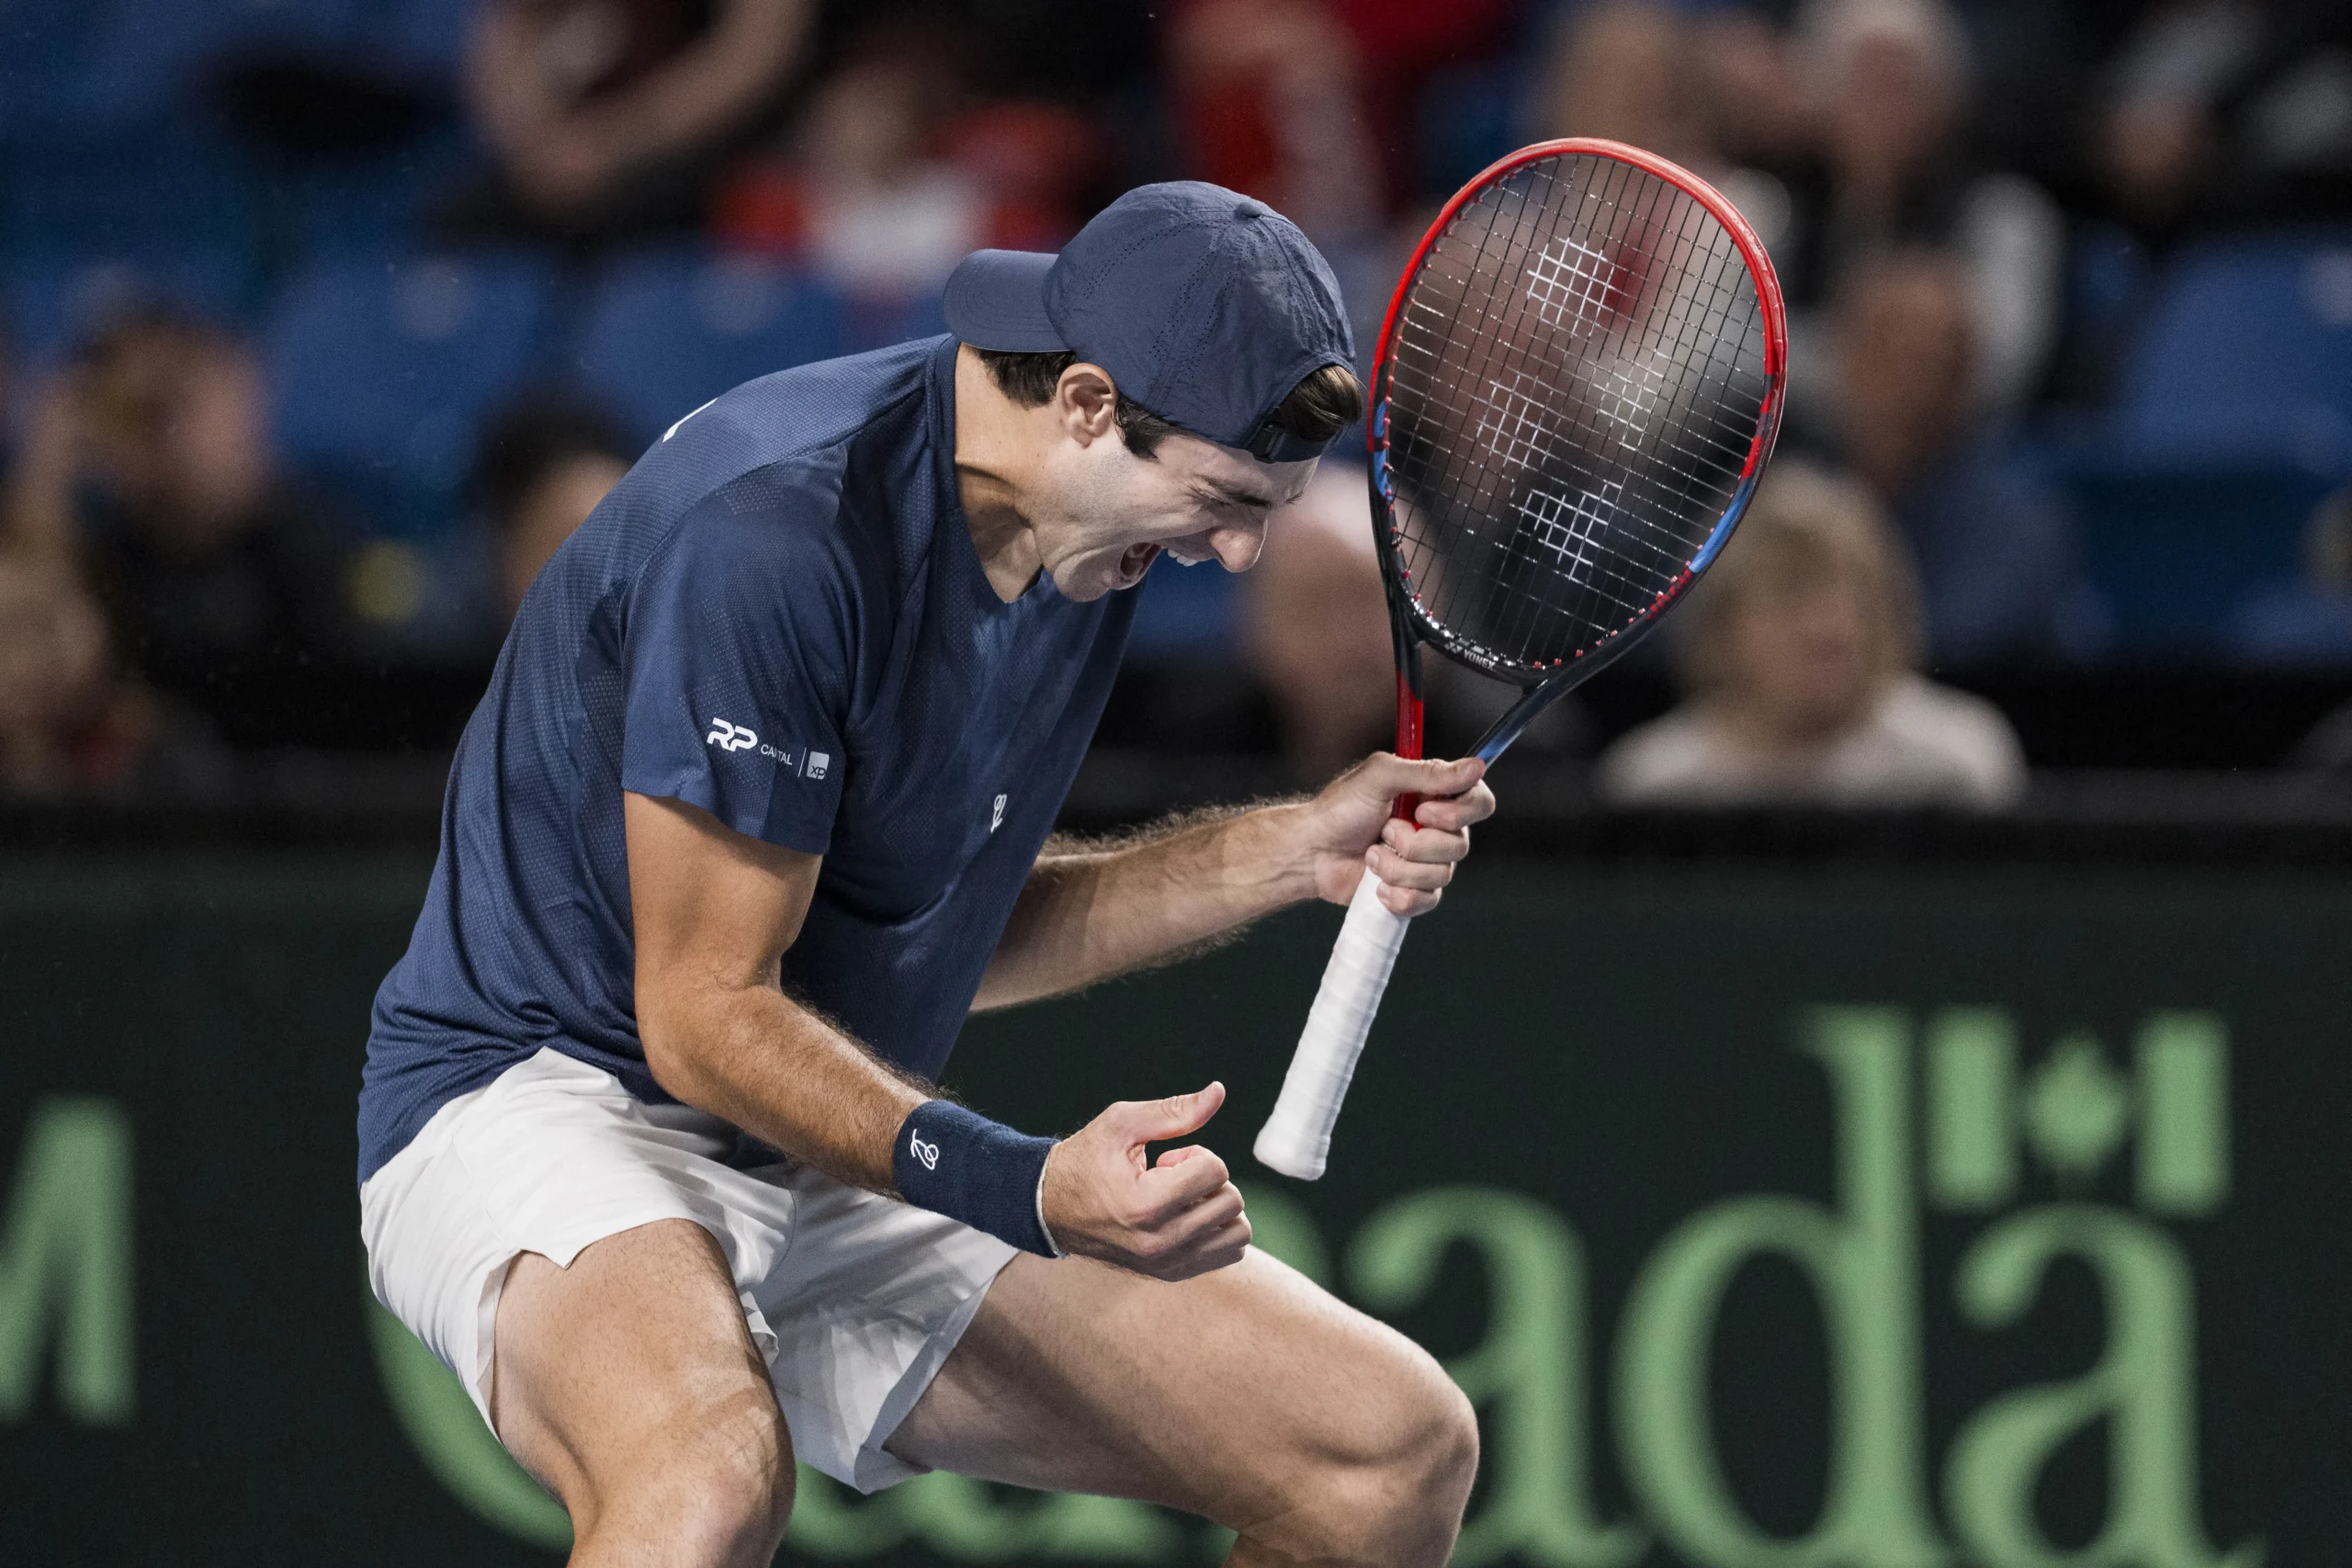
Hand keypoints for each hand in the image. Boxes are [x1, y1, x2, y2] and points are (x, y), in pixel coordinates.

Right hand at [1040, 1083, 1249, 1280]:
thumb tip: (1218, 1092)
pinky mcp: (1171, 1275)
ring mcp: (1167, 1264)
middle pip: (1232, 1201)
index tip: (1165, 1160)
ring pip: (1239, 1234)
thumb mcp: (1122, 1124)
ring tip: (1183, 1199)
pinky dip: (1217, 1230)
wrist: (1051, 1210)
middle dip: (1207, 1178)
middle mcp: (1161, 1242)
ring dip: (1218, 1207)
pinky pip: (1228, 1254)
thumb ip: (1174, 1111)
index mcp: (1147, 1205)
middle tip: (1171, 1178)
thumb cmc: (1086, 1160)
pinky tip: (1185, 1217)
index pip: (1216, 1171)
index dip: (1195, 1154)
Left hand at [1292, 753, 1494, 914]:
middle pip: (1461, 845)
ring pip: (1441, 875)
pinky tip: (1375, 883)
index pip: (1480, 802)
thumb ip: (1427, 772)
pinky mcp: (1414, 892)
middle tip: (1385, 831)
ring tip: (1371, 855)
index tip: (1425, 811)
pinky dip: (1397, 894)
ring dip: (1398, 867)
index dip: (1461, 811)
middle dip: (1416, 843)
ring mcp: (1427, 863)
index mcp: (1436, 797)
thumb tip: (1477, 766)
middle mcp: (1438, 830)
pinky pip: (1426, 901)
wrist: (1313, 852)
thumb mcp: (1380, 777)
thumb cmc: (1341, 808)